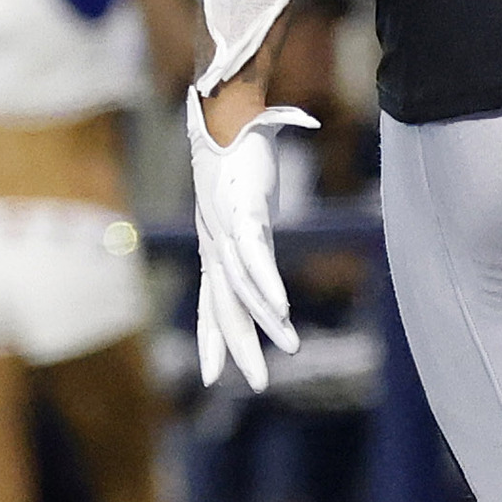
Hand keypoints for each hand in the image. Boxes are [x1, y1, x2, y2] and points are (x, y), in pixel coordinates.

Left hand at [186, 87, 311, 390]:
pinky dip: (267, 285)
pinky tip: (281, 311)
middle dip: (238, 348)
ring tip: (290, 349)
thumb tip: (288, 163)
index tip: (212, 374)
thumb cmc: (236, 146)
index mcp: (214, 244)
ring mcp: (228, 231)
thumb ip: (258, 202)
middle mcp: (216, 244)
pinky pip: (255, 259)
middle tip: (255, 385)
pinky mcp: (243, 214)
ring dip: (265, 322)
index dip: (211, 338)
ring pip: (243, 289)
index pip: (212, 302)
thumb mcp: (248, 185)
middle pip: (226, 306)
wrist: (227, 116)